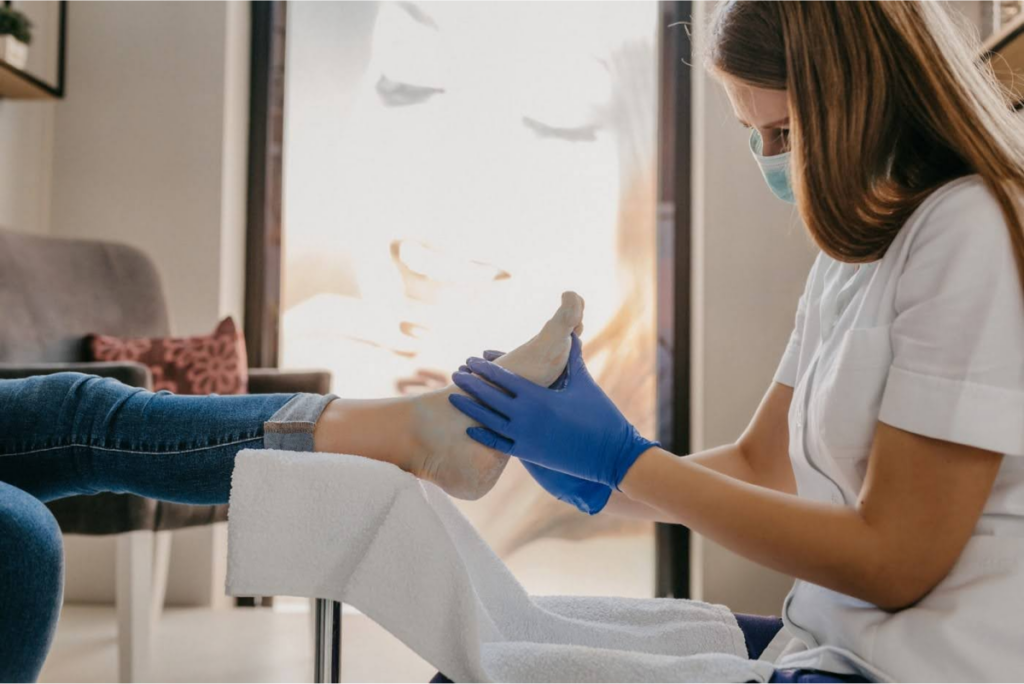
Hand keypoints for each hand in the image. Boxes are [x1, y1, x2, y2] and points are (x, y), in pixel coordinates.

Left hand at [460, 351, 610, 514]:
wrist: (611, 455)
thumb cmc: (601, 415)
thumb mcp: (584, 384)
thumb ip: (573, 358)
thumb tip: (572, 334)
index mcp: (539, 397)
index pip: (504, 378)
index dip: (485, 367)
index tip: (471, 359)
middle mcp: (527, 417)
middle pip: (490, 397)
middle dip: (471, 384)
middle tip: (455, 373)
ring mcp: (525, 437)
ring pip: (488, 421)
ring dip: (470, 408)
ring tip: (454, 397)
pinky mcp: (529, 454)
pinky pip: (499, 444)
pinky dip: (483, 435)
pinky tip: (470, 428)